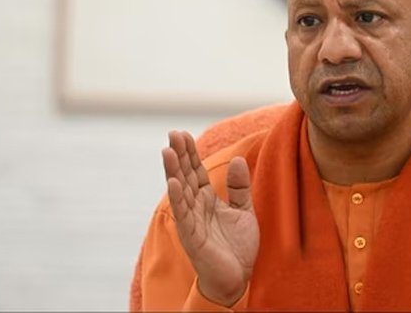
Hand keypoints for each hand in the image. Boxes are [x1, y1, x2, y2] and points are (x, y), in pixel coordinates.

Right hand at [162, 131, 258, 305]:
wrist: (238, 278)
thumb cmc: (238, 247)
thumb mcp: (244, 211)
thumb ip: (239, 186)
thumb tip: (237, 159)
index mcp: (207, 200)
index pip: (195, 171)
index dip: (189, 153)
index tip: (182, 134)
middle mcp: (196, 208)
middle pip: (185, 176)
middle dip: (179, 155)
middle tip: (172, 133)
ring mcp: (192, 221)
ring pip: (180, 192)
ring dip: (173, 171)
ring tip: (167, 151)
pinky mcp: (193, 237)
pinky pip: (184, 214)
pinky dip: (178, 198)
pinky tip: (173, 182)